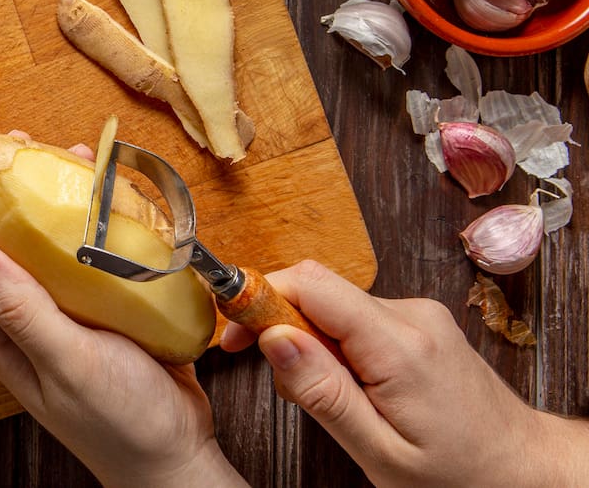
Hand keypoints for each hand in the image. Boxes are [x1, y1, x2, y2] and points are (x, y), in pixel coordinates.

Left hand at [0, 127, 245, 487]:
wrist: (175, 456)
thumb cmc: (119, 421)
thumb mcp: (66, 363)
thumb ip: (18, 309)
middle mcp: (21, 312)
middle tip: (10, 137)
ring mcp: (60, 307)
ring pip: (40, 236)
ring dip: (43, 192)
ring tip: (55, 152)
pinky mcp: (97, 304)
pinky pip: (84, 248)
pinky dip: (90, 214)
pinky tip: (106, 190)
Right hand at [220, 260, 588, 485]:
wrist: (521, 467)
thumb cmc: (456, 473)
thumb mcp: (378, 450)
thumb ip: (322, 392)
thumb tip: (273, 338)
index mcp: (400, 346)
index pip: (312, 284)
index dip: (261, 296)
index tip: (232, 328)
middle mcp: (411, 315)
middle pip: (317, 290)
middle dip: (279, 323)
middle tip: (265, 372)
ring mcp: (417, 314)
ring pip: (332, 305)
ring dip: (307, 339)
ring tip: (323, 396)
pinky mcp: (417, 321)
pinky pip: (354, 316)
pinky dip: (333, 343)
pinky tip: (347, 386)